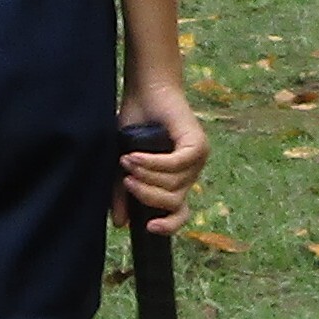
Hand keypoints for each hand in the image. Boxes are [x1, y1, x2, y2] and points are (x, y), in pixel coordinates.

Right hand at [116, 85, 207, 235]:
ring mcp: (197, 160)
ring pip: (173, 184)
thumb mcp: (122, 164)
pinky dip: (154, 163)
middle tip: (126, 181)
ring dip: (146, 176)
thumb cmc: (134, 124)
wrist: (145, 90)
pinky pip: (176, 164)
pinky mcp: (197, 144)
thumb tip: (120, 224)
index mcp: (175, 182)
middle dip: (147, 195)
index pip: (180, 214)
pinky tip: (135, 157)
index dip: (169, 226)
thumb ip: (122, 192)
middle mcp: (189, 174)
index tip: (150, 228)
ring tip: (125, 162)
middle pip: (173, 202)